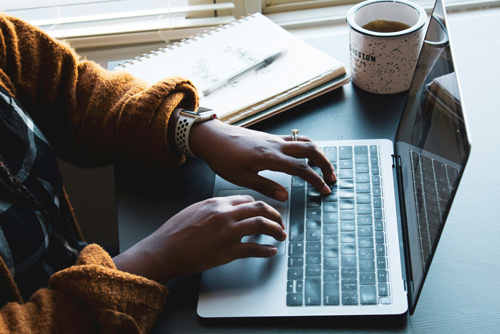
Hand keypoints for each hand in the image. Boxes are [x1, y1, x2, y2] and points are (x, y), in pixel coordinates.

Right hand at [113, 195, 285, 283]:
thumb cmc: (175, 232)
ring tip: (281, 235)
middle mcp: (225, 214)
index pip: (248, 199)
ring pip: (262, 225)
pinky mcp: (228, 251)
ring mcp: (228, 232)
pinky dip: (266, 251)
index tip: (265, 212)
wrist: (164, 250)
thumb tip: (229, 210)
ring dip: (276, 230)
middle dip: (275, 215)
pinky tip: (271, 252)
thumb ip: (214, 208)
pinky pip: (254, 249)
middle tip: (280, 222)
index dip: (260, 206)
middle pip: (260, 208)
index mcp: (217, 203)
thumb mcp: (195, 210)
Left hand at [190, 120, 335, 201]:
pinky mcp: (270, 137)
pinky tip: (306, 156)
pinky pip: (295, 139)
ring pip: (305, 141)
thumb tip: (285, 196)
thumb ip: (265, 187)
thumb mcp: (241, 178)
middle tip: (332, 178)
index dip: (316, 180)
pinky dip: (307, 147)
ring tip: (324, 167)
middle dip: (325, 163)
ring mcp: (274, 139)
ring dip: (318, 153)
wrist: (212, 137)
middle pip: (311, 149)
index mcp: (269, 157)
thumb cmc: (222, 157)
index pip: (301, 168)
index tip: (324, 190)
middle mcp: (276, 145)